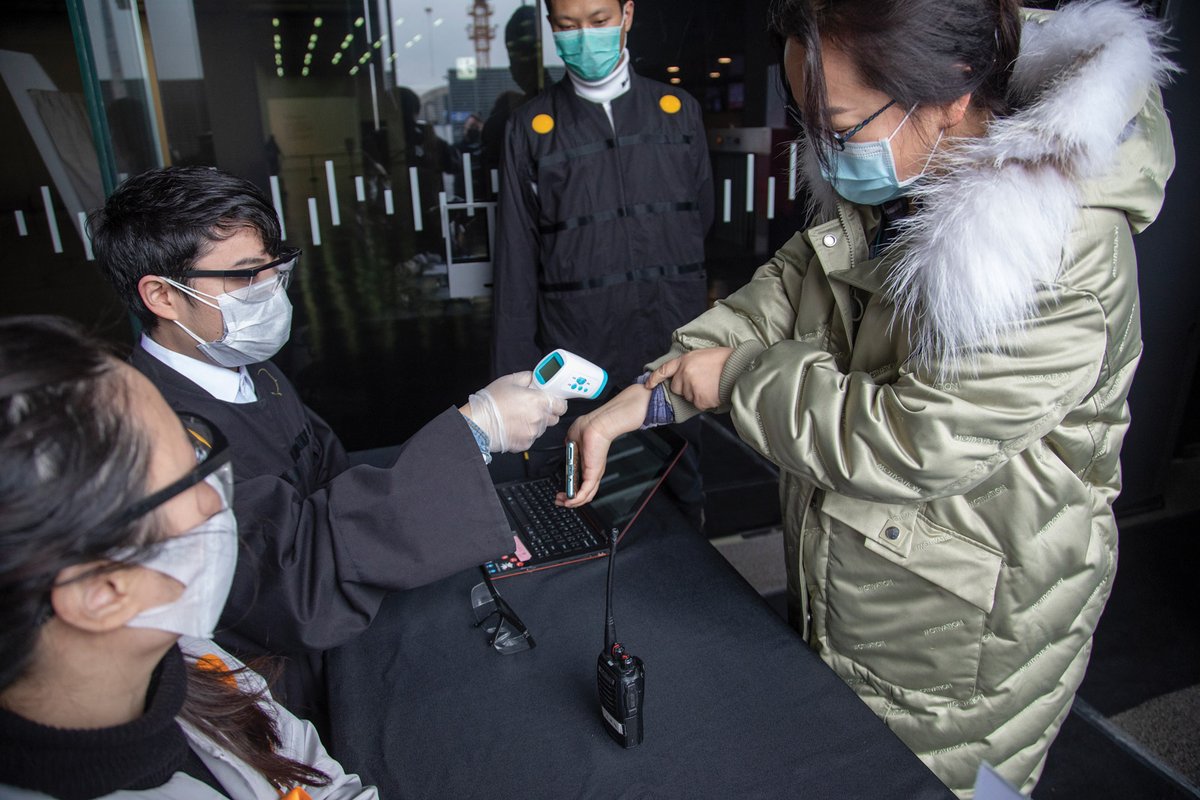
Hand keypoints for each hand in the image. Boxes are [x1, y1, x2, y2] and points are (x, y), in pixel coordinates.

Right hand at [466, 372, 567, 452]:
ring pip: (543, 427)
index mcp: (539, 401)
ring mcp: (533, 433)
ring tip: (519, 416)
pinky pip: (532, 437)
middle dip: (547, 411)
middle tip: (533, 406)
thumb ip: (527, 377)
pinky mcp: (526, 444)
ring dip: (536, 422)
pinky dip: (526, 432)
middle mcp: (539, 418)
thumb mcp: (509, 381)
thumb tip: (534, 378)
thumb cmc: (491, 403)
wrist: (478, 423)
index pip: (562, 405)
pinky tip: (515, 425)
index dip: (558, 402)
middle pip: (554, 417)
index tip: (552, 399)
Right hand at [556, 383, 651, 506]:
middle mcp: (593, 470)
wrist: (598, 423)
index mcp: (589, 462)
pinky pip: (585, 493)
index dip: (572, 489)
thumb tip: (567, 447)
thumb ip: (570, 445)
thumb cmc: (590, 426)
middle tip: (560, 500)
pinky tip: (569, 501)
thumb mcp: (573, 437)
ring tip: (562, 502)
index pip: (583, 482)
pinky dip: (576, 499)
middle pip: (584, 493)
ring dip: (571, 501)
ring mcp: (594, 473)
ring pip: (585, 496)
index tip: (561, 492)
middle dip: (569, 499)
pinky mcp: (593, 474)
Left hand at [646, 347, 732, 410]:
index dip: (655, 378)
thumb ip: (690, 364)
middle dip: (686, 388)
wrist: (740, 370)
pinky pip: (698, 404)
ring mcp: (691, 387)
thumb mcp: (703, 355)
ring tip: (712, 385)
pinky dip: (706, 401)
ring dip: (698, 394)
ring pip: (688, 397)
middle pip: (677, 388)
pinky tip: (714, 392)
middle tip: (703, 382)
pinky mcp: (699, 400)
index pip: (664, 370)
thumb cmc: (726, 360)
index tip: (648, 384)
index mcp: (685, 360)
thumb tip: (683, 374)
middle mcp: (684, 374)